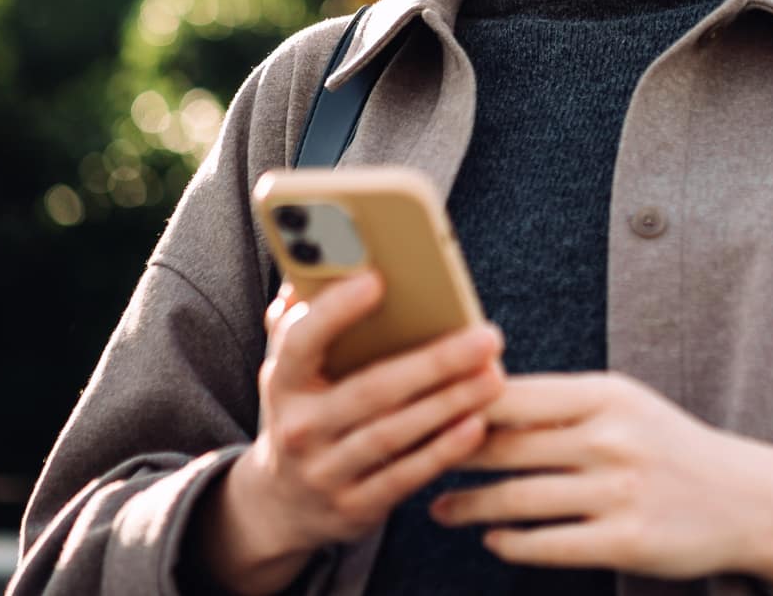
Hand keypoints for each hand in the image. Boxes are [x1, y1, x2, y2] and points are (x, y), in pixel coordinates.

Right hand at [192, 272, 506, 593]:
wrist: (278, 506)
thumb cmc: (303, 411)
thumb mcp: (289, 369)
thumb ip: (300, 319)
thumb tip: (312, 265)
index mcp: (281, 382)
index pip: (300, 341)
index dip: (336, 311)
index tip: (378, 279)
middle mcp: (299, 429)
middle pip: (370, 390)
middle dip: (433, 362)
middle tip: (486, 336)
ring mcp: (325, 473)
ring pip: (394, 434)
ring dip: (450, 403)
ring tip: (494, 374)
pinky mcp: (354, 508)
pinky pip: (405, 476)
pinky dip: (443, 451)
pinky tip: (477, 424)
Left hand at [429, 372, 772, 584]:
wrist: (747, 499)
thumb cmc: (674, 447)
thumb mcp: (626, 405)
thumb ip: (563, 403)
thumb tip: (481, 397)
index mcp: (607, 394)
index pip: (513, 394)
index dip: (459, 405)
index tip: (420, 412)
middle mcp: (610, 439)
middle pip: (503, 448)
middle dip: (449, 457)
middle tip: (412, 462)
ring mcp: (617, 492)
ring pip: (515, 500)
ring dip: (467, 507)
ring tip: (439, 507)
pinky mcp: (624, 541)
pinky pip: (546, 545)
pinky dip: (509, 543)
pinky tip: (492, 538)